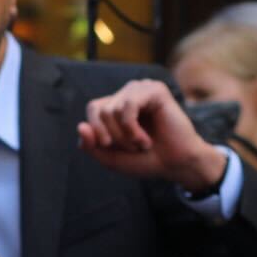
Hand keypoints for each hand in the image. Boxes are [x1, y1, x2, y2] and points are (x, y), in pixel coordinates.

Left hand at [78, 80, 228, 192]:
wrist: (175, 165)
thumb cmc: (145, 159)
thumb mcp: (110, 158)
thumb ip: (91, 145)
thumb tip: (80, 126)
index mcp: (116, 105)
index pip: (93, 109)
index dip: (96, 132)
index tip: (111, 148)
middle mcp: (128, 94)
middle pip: (101, 110)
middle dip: (113, 137)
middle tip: (132, 147)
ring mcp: (142, 90)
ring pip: (112, 109)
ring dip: (124, 136)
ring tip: (141, 144)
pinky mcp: (155, 90)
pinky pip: (128, 106)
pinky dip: (132, 129)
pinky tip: (145, 140)